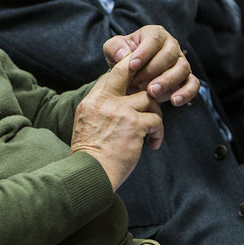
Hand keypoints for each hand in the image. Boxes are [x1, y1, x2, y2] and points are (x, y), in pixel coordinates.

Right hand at [71, 56, 163, 190]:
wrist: (91, 173)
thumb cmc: (90, 156)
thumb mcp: (85, 125)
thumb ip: (99, 110)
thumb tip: (117, 102)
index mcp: (91, 101)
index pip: (109, 76)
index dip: (124, 76)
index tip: (135, 86)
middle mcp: (104, 101)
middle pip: (125, 71)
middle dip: (141, 72)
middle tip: (152, 86)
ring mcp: (121, 111)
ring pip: (148, 98)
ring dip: (155, 112)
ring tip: (152, 129)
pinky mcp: (135, 125)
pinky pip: (156, 120)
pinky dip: (158, 132)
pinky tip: (152, 144)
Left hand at [102, 25, 198, 105]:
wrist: (130, 78)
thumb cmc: (122, 60)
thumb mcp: (112, 50)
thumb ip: (114, 47)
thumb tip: (124, 55)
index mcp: (154, 34)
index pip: (154, 38)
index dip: (144, 51)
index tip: (133, 65)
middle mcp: (171, 46)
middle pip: (170, 54)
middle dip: (153, 69)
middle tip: (138, 82)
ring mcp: (181, 62)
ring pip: (182, 69)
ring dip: (168, 81)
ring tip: (152, 92)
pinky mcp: (187, 79)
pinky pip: (193, 85)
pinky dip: (186, 93)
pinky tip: (174, 101)